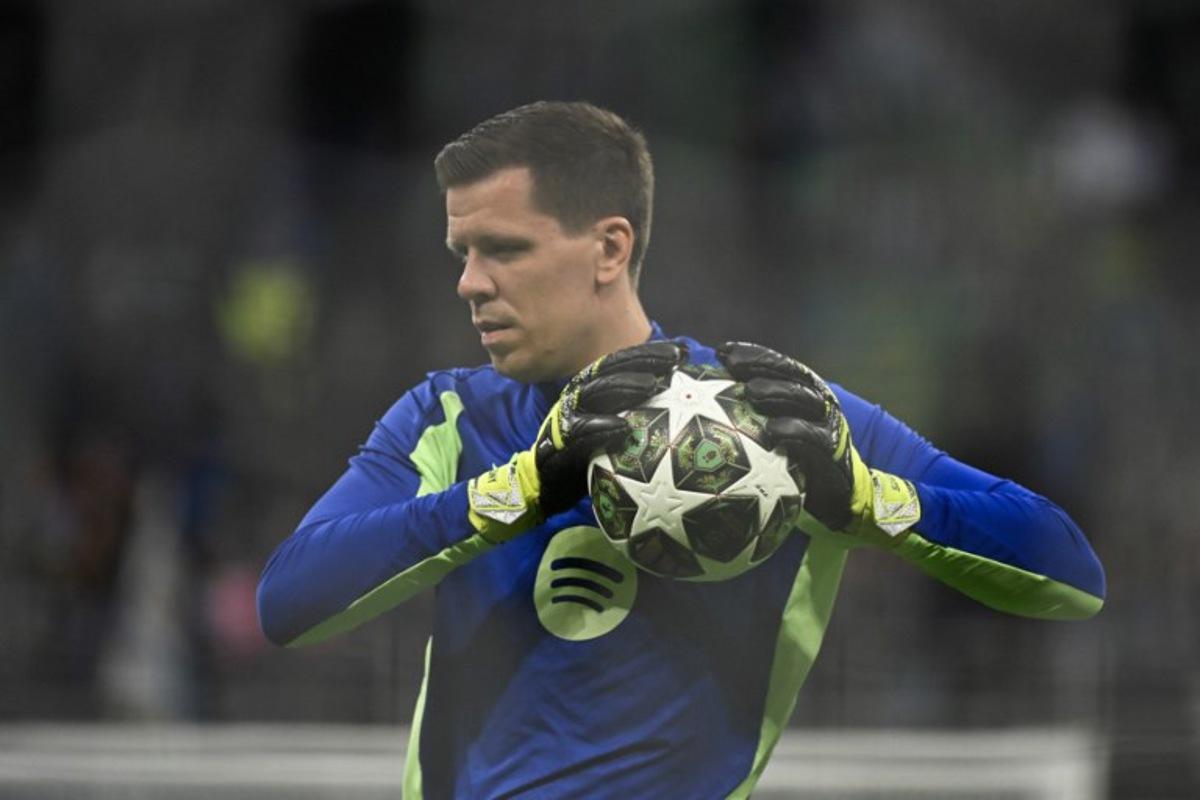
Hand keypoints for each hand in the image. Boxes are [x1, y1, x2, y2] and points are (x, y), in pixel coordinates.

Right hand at [468, 340, 682, 541]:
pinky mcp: (560, 442)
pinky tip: (623, 427)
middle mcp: (578, 396)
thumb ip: (634, 411)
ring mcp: (567, 417)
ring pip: (595, 393)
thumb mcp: (610, 428)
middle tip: (671, 360)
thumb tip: (675, 400)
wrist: (545, 483)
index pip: (620, 363)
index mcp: (591, 388)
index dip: (648, 354)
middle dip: (641, 361)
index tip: (680, 351)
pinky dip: (602, 427)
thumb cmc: (585, 453)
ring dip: (623, 386)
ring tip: (650, 384)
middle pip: (610, 370)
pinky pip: (581, 431)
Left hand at [716, 341, 918, 547]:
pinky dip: (794, 432)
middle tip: (735, 365)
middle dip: (763, 365)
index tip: (721, 351)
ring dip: (778, 392)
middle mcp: (817, 400)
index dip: (752, 354)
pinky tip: (772, 431)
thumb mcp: (771, 433)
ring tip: (751, 392)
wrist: (835, 492)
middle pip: (791, 374)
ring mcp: (828, 422)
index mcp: (802, 390)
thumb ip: (748, 414)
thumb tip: (702, 402)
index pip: (777, 365)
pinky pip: (814, 438)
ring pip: (805, 399)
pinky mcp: (833, 449)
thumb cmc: (794, 459)